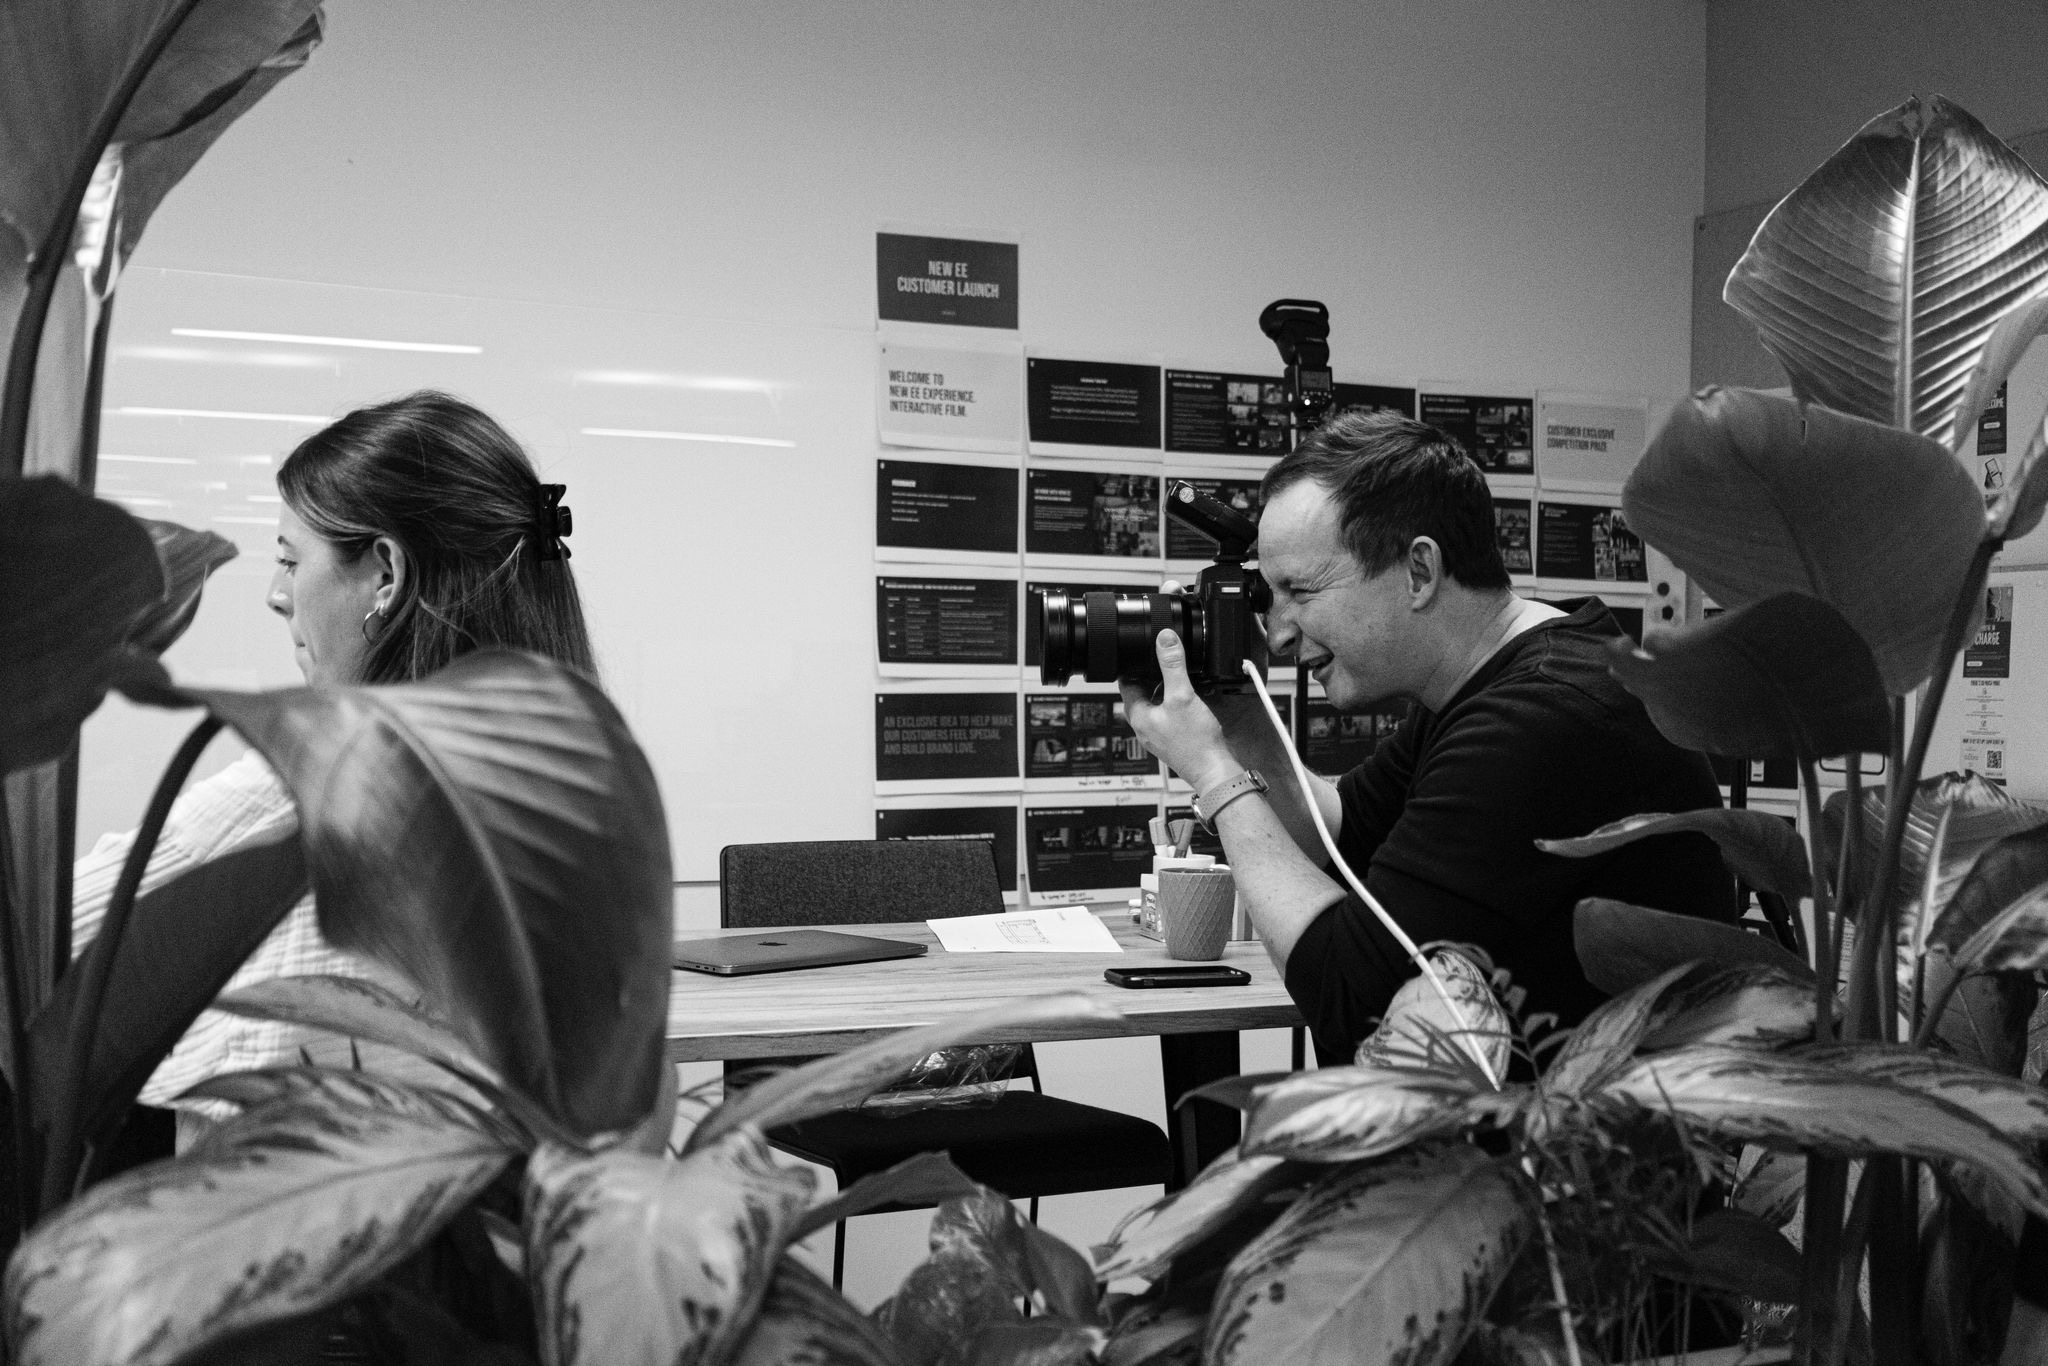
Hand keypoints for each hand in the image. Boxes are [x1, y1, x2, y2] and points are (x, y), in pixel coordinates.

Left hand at [1119, 629, 1239, 793]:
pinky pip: (1169, 715)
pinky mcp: (1173, 739)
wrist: (1215, 771)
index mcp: (1138, 716)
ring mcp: (1158, 734)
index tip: (1144, 651)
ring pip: (1157, 703)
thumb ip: (1172, 666)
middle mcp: (1144, 726)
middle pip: (1142, 692)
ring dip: (1165, 689)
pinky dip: (1176, 703)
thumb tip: (1164, 639)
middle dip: (1152, 675)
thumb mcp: (1182, 696)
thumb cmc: (1195, 743)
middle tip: (1165, 660)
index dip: (1134, 665)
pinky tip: (1190, 698)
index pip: (1126, 683)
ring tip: (1179, 675)